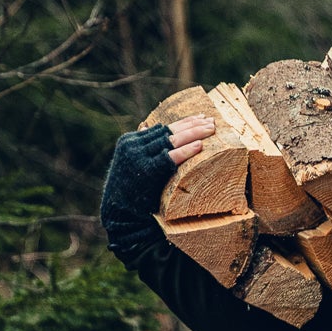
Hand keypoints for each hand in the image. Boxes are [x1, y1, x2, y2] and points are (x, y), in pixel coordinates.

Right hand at [99, 114, 215, 265]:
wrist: (119, 213)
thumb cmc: (130, 191)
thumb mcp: (133, 163)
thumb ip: (141, 146)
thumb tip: (148, 126)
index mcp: (130, 141)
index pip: (162, 127)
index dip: (183, 122)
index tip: (200, 117)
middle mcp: (133, 145)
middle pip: (168, 131)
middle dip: (192, 125)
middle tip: (212, 121)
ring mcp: (138, 156)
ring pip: (171, 140)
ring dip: (193, 133)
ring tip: (211, 129)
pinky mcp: (146, 170)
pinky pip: (170, 157)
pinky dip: (185, 151)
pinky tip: (200, 146)